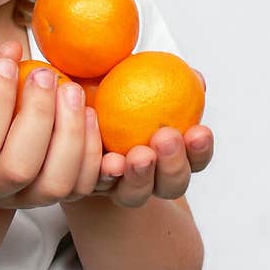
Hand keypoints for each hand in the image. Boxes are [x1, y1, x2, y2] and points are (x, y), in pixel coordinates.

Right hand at [0, 42, 102, 209]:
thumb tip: (11, 49)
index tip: (10, 63)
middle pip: (19, 167)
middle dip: (40, 115)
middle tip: (48, 74)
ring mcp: (25, 199)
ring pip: (54, 184)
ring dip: (71, 134)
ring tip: (73, 92)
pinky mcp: (56, 199)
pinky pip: (82, 186)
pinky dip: (93, 153)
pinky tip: (90, 115)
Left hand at [88, 70, 213, 207]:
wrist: (68, 103)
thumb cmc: (110, 89)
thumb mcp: (135, 75)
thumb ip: (167, 77)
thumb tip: (196, 76)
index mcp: (168, 153)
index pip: (195, 159)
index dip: (201, 151)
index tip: (199, 131)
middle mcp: (148, 176)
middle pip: (171, 185)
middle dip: (174, 166)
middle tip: (166, 139)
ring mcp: (117, 186)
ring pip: (137, 194)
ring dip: (141, 176)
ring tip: (139, 155)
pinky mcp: (88, 187)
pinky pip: (99, 185)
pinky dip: (106, 174)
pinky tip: (109, 160)